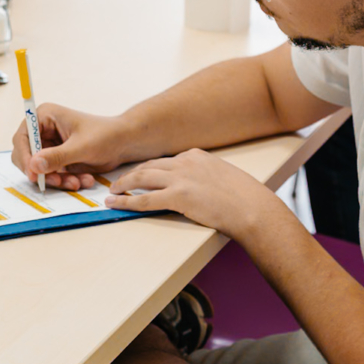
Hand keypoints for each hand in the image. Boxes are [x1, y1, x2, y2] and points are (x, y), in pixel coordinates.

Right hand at [11, 102, 128, 188]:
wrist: (123, 143)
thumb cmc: (105, 136)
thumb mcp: (81, 147)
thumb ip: (57, 157)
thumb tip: (33, 165)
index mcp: (44, 116)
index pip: (22, 138)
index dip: (24, 157)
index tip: (34, 174)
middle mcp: (43, 131)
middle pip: (26, 156)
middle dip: (42, 172)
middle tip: (58, 181)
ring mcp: (49, 146)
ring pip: (39, 170)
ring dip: (56, 179)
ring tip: (77, 182)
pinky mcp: (57, 160)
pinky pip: (51, 175)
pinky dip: (64, 181)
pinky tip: (83, 180)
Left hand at [104, 148, 274, 238]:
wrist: (251, 207)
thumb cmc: (243, 197)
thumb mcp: (221, 176)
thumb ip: (203, 177)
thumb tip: (194, 188)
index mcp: (196, 156)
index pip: (164, 160)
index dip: (148, 169)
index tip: (139, 175)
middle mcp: (185, 162)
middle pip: (148, 166)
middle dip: (131, 174)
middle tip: (118, 182)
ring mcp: (180, 178)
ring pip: (141, 178)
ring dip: (123, 185)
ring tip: (112, 192)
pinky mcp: (178, 196)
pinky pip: (145, 199)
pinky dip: (127, 202)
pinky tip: (116, 205)